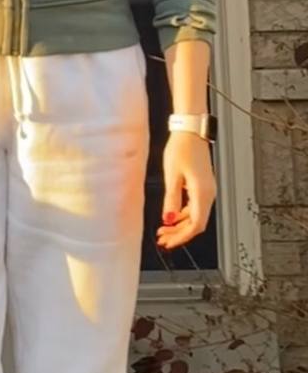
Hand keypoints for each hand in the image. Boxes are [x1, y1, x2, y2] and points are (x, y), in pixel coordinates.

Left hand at [156, 131, 215, 250]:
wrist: (190, 131)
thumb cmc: (182, 148)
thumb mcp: (172, 175)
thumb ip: (171, 199)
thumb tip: (168, 218)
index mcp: (202, 193)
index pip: (196, 225)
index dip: (182, 237)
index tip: (168, 242)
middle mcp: (208, 193)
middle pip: (196, 223)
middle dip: (179, 234)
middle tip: (163, 239)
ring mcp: (207, 189)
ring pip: (195, 216)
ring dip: (180, 225)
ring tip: (163, 230)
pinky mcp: (202, 185)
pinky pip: (195, 206)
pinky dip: (183, 214)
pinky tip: (171, 216)